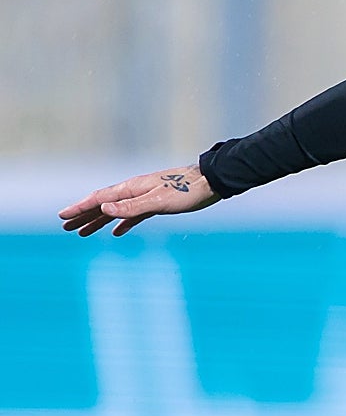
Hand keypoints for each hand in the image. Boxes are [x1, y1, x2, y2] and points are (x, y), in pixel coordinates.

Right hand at [58, 164, 218, 236]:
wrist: (211, 182)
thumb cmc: (187, 191)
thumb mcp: (158, 201)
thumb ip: (131, 207)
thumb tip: (104, 210)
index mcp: (132, 188)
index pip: (99, 199)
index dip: (80, 208)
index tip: (63, 216)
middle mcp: (135, 190)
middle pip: (103, 205)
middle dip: (84, 215)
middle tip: (66, 227)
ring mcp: (145, 196)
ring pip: (116, 211)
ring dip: (99, 221)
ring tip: (83, 232)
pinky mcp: (157, 203)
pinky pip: (133, 215)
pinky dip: (122, 223)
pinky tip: (117, 232)